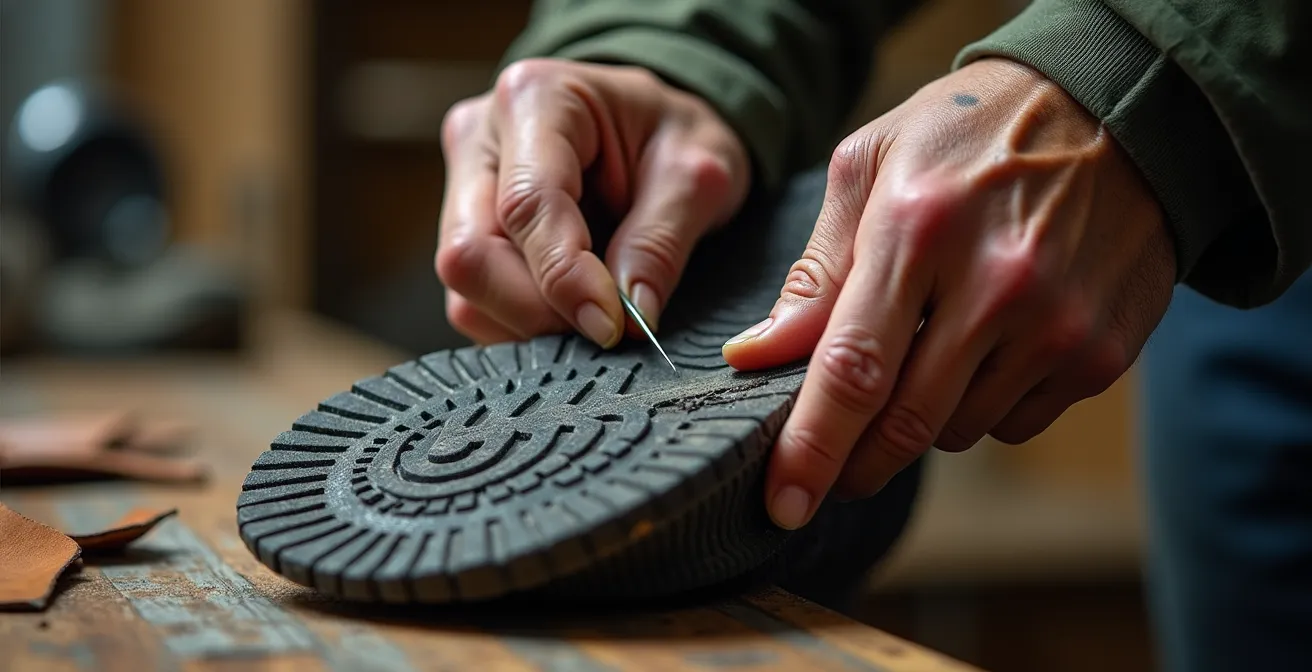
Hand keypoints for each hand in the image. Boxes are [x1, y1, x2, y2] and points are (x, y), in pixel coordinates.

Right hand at [435, 59, 750, 345]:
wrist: (656, 130)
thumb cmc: (673, 138)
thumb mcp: (697, 174)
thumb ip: (662, 241)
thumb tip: (633, 313)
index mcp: (535, 98)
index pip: (525, 204)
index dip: (563, 276)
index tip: (610, 324)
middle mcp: (479, 139)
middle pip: (471, 253)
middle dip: (538, 309)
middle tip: (605, 327)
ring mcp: (462, 187)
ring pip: (465, 287)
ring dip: (529, 321)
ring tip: (595, 313)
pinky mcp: (462, 231)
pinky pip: (470, 303)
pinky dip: (520, 324)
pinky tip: (568, 312)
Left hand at [723, 59, 1176, 528]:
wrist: (1116, 109)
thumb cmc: (969, 134)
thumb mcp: (873, 164)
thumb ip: (816, 271)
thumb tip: (756, 357)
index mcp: (919, 227)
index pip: (853, 368)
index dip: (812, 448)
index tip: (783, 503)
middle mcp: (996, 283)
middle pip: (905, 422)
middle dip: (853, 464)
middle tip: (825, 474)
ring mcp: (1057, 325)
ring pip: (956, 430)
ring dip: (918, 422)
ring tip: (922, 354)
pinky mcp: (1100, 352)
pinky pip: (1014, 424)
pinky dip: (980, 408)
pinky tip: (983, 350)